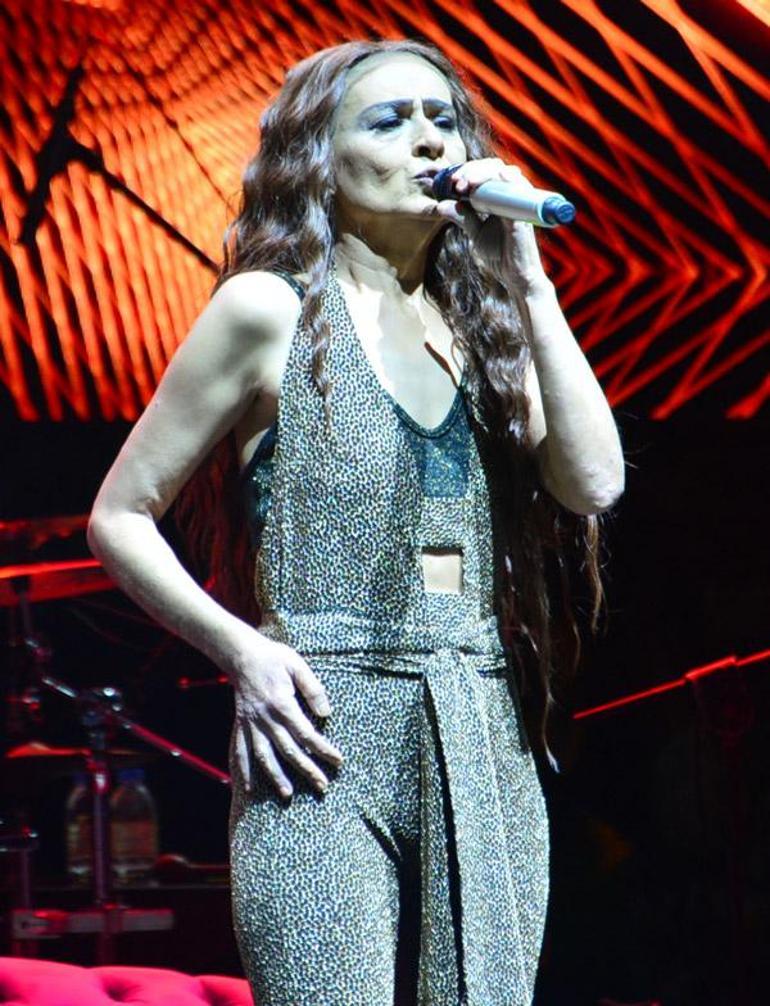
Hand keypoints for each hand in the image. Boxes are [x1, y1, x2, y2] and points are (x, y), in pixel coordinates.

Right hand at [228, 633, 343, 799]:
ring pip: (263, 755)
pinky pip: (240, 751)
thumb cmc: (274, 658)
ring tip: (287, 794)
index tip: (338, 761)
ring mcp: (251, 724)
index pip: (306, 733)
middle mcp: (265, 718)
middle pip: (288, 749)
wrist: (241, 655)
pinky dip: (243, 770)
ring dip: (275, 776)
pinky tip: (247, 788)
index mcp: (282, 704)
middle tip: (322, 785)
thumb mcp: (298, 665)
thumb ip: (313, 689)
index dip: (323, 749)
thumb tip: (326, 714)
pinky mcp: (241, 725)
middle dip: (306, 769)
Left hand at [435, 157, 549, 295]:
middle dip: (472, 170)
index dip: (468, 172)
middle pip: (494, 168)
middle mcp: (511, 197)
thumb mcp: (475, 234)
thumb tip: (441, 205)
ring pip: (504, 174)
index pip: (485, 173)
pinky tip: (495, 177)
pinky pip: (519, 188)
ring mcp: (519, 203)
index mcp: (500, 199)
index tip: (451, 182)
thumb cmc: (500, 256)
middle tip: (456, 182)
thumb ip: (462, 218)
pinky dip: (507, 179)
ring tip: (466, 183)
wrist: (515, 277)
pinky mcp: (524, 213)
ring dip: (484, 173)